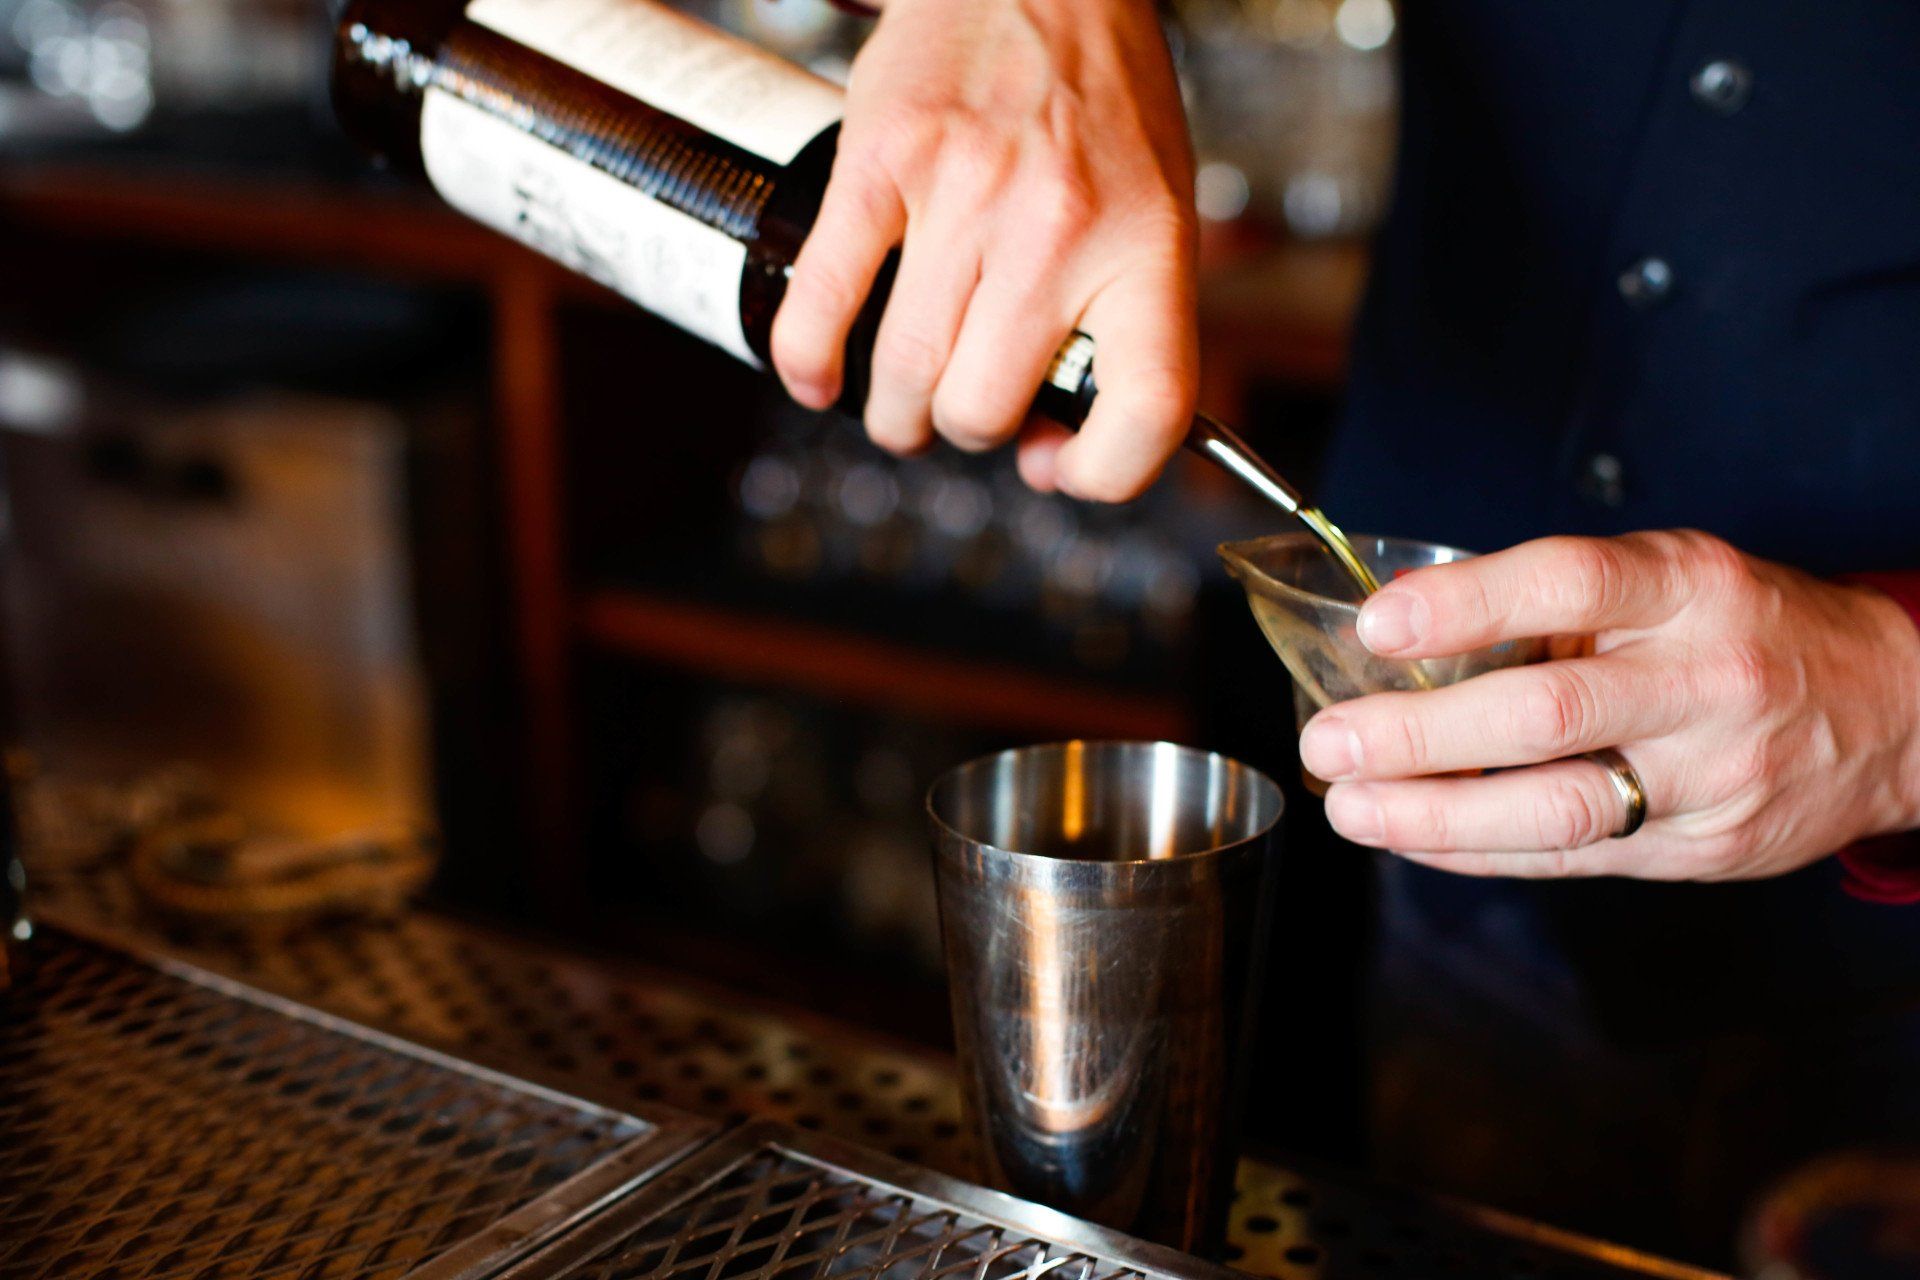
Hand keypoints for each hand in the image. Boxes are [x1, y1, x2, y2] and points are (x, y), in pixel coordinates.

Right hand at [770, 0, 1197, 501]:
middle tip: (962, 405)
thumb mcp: (1155, 211)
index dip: (1100, 471)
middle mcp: (1059, 227)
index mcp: (1144, 247)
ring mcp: (965, 195)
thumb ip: (1124, 325)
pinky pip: (823, 300)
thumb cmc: (1099, 100)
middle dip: (966, 429)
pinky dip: (809, 363)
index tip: (1060, 466)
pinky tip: (817, 378)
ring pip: (905, 377)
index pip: (1146, 409)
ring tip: (899, 400)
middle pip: (985, 413)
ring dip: (893, 413)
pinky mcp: (881, 162)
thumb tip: (1051, 445)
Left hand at [1299, 530, 1919, 878]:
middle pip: (1547, 712)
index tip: (1377, 625)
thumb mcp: (1675, 578)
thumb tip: (1404, 635)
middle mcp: (1704, 678)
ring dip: (1433, 815)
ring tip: (1351, 806)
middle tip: (1329, 738)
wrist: (1898, 710)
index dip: (1464, 604)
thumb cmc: (1750, 629)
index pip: (1567, 584)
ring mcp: (1711, 774)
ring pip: (1556, 808)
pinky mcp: (1705, 848)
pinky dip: (1480, 852)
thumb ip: (1561, 606)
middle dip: (1420, 734)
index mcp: (1690, 586)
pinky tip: (1415, 839)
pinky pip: (1572, 860)